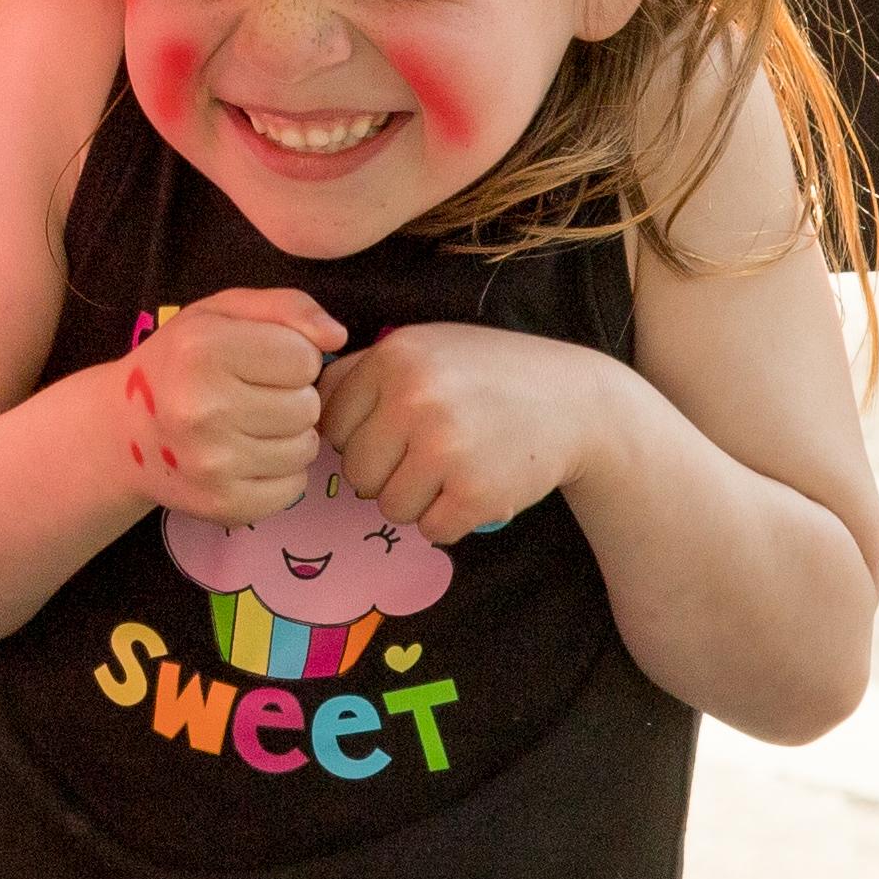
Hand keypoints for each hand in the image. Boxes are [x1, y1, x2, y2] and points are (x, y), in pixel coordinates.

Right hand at [116, 287, 346, 520]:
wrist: (123, 432)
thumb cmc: (181, 362)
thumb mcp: (222, 313)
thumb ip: (286, 307)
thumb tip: (337, 337)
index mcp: (202, 350)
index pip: (305, 358)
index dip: (291, 356)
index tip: (258, 362)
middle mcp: (202, 409)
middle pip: (308, 406)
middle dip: (291, 397)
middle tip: (252, 397)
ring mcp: (212, 463)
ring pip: (306, 448)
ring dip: (288, 436)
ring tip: (249, 426)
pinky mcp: (222, 505)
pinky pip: (293, 488)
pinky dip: (280, 473)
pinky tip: (247, 458)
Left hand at [321, 322, 626, 542]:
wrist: (575, 402)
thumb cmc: (489, 375)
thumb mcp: (427, 348)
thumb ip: (367, 373)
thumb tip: (302, 413)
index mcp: (393, 357)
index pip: (330, 423)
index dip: (359, 434)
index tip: (394, 429)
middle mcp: (414, 398)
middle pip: (357, 471)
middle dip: (387, 472)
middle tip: (429, 454)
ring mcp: (445, 447)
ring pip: (389, 506)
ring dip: (417, 500)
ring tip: (454, 469)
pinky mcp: (475, 492)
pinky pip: (430, 529)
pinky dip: (449, 520)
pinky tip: (474, 488)